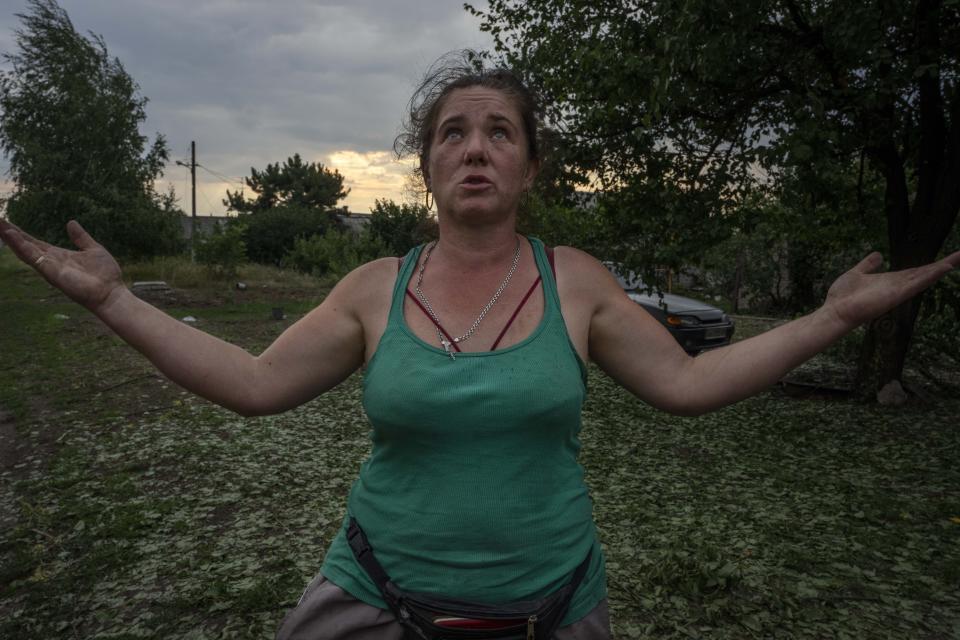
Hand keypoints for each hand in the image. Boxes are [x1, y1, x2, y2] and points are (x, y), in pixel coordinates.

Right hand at [1, 219, 124, 311]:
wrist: (111, 292)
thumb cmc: (105, 275)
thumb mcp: (92, 249)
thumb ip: (80, 237)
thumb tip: (70, 222)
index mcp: (57, 255)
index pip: (32, 242)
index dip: (18, 233)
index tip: (4, 222)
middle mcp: (49, 261)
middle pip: (24, 245)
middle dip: (8, 233)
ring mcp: (49, 267)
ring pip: (24, 250)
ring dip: (10, 238)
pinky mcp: (51, 273)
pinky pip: (33, 257)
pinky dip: (21, 246)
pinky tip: (11, 236)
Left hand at [823, 250, 959, 328]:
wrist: (835, 311)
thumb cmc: (843, 296)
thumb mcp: (857, 273)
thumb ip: (869, 265)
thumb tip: (879, 254)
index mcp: (891, 280)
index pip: (916, 271)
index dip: (932, 265)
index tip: (948, 259)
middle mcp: (898, 286)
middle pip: (925, 273)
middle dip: (944, 265)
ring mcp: (898, 292)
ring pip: (924, 278)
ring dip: (941, 268)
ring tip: (957, 259)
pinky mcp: (895, 295)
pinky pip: (915, 284)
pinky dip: (930, 276)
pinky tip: (943, 269)